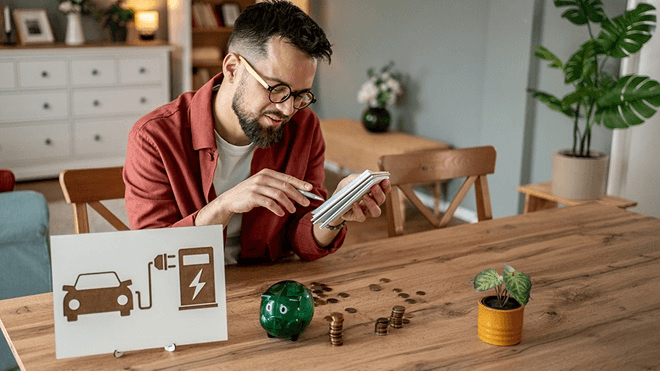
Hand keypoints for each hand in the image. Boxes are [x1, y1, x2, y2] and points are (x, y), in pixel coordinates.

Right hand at [195, 169, 311, 225]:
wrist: (230, 200)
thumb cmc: (250, 193)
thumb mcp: (263, 186)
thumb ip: (276, 186)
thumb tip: (296, 191)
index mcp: (267, 172)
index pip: (287, 178)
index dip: (300, 183)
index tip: (310, 189)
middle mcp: (263, 177)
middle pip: (285, 186)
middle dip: (298, 195)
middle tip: (306, 203)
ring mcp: (257, 186)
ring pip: (279, 195)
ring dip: (289, 204)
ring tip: (293, 210)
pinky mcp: (252, 196)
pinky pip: (269, 203)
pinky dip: (277, 209)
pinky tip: (281, 213)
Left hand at [330, 174, 390, 224]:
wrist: (335, 200)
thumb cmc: (346, 189)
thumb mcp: (351, 180)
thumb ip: (359, 178)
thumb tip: (367, 177)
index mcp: (373, 192)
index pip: (384, 190)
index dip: (386, 186)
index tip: (385, 181)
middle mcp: (373, 203)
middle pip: (381, 200)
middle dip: (379, 193)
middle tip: (374, 186)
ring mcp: (366, 211)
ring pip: (376, 212)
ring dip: (372, 204)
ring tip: (365, 196)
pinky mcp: (357, 217)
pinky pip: (362, 217)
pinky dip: (359, 211)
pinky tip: (355, 203)